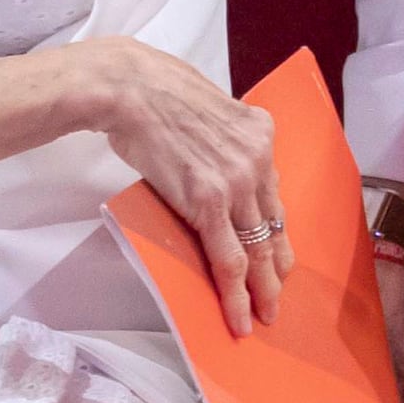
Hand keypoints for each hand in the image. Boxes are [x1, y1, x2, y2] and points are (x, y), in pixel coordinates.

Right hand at [76, 37, 290, 336]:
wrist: (127, 87)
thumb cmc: (150, 89)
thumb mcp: (205, 106)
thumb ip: (218, 136)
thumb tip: (206, 158)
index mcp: (259, 134)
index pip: (273, 196)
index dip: (275, 230)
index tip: (276, 253)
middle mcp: (257, 159)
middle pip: (273, 226)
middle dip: (276, 268)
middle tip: (276, 297)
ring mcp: (236, 183)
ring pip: (257, 248)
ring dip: (262, 288)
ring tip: (263, 314)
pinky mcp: (208, 202)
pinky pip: (229, 257)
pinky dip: (236, 292)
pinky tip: (238, 315)